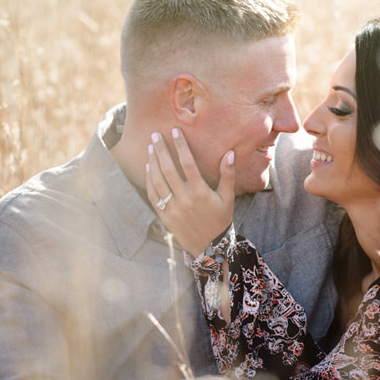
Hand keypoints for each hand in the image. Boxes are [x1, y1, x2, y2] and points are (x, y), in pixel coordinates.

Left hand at [145, 128, 234, 255]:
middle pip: (169, 170)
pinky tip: (148, 168)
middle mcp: (185, 200)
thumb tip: (230, 154)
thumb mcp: (227, 198)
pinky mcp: (165, 217)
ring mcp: (173, 210)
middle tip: (155, 135)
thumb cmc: (220, 219)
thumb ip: (228, 176)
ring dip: (152, 163)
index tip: (175, 131)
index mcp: (201, 193)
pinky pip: (154, 196)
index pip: (188, 164)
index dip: (180, 146)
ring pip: (158, 182)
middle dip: (161, 150)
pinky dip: (149, 181)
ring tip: (150, 148)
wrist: (209, 247)